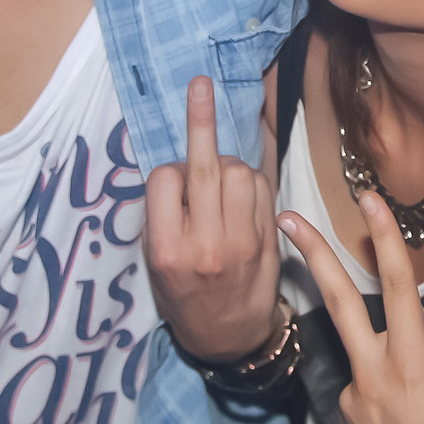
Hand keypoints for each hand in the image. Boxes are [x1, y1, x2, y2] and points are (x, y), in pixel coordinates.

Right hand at [144, 78, 282, 362]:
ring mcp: (240, 241)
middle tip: (200, 84)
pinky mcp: (267, 239)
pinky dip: (251, 179)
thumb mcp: (156, 265)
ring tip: (220, 186)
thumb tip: (176, 165)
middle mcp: (204, 244)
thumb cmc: (184, 298)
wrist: (229, 339)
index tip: (172, 182)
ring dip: (228, 165)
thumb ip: (164, 217)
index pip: (165, 180)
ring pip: (237, 171)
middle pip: (205, 167)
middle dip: (201, 119)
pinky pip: (262, 187)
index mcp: (167, 250)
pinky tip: (242, 194)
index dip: (169, 172)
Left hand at [280, 194, 423, 423]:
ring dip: (392, 359)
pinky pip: (368, 390)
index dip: (384, 238)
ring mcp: (352, 403)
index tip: (368, 201)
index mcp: (412, 365)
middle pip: (338, 303)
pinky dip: (390, 393)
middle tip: (285, 218)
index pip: (395, 287)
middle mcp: (373, 378)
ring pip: (366, 354)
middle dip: (312, 255)